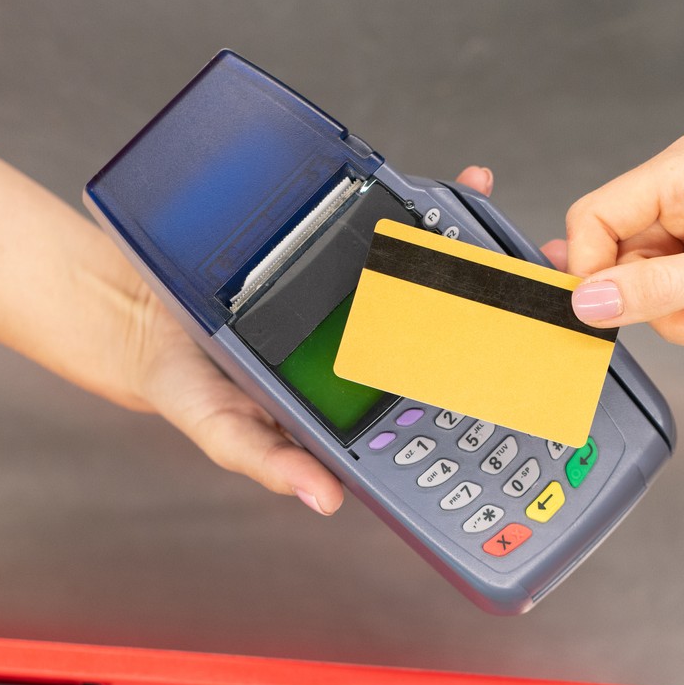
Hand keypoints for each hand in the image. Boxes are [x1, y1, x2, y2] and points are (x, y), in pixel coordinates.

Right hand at [104, 165, 498, 515]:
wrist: (140, 315)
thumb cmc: (189, 385)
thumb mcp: (226, 433)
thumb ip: (271, 462)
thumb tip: (324, 499)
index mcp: (353, 401)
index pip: (426, 406)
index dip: (479, 400)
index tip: (522, 384)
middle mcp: (365, 349)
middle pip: (447, 336)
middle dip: (498, 318)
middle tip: (543, 301)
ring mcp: (358, 298)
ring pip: (433, 277)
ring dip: (478, 255)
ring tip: (522, 239)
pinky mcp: (339, 251)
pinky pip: (394, 227)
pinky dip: (434, 204)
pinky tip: (467, 185)